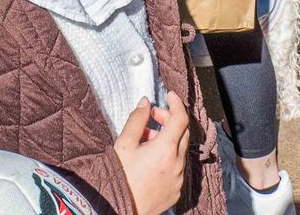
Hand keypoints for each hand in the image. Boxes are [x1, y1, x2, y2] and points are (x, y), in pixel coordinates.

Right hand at [113, 94, 189, 214]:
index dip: (176, 104)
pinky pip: (178, 167)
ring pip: (180, 151)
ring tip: (146, 141)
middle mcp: (177, 164)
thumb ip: (137, 120)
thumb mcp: (124, 144)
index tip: (169, 96)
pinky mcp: (176, 192)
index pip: (180, 118)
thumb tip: (145, 103)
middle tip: (152, 117)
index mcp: (166, 150)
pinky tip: (151, 160)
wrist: (116, 209)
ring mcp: (178, 180)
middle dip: (170, 120)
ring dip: (168, 140)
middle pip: (183, 133)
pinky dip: (169, 157)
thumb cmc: (118, 178)